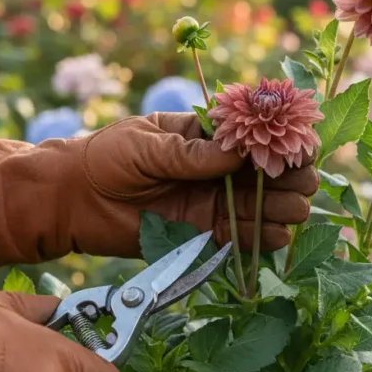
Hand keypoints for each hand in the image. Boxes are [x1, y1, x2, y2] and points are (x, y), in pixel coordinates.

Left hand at [0, 112, 318, 272]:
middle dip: (288, 175)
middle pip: (268, 171)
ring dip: (283, 207)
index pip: (254, 133)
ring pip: (263, 205)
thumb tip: (235, 153)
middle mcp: (217, 168)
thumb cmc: (105, 158)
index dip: (280, 138)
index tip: (295, 146)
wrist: (74, 200)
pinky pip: (242, 237)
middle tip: (297, 181)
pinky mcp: (204, 233)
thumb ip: (189, 152)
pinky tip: (276, 234)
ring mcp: (214, 201)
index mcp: (206, 134)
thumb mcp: (145, 144)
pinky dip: (262, 237)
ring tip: (293, 210)